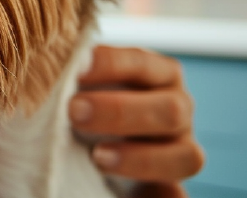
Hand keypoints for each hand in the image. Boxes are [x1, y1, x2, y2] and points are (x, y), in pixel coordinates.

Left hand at [70, 46, 203, 197]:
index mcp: (160, 74)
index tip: (76, 68)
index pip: (142, 64)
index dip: (111, 64)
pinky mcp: (172, 185)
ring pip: (186, 157)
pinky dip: (166, 196)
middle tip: (74, 111)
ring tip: (98, 157)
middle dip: (120, 111)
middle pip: (170, 110)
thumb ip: (80, 75)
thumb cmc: (89, 100)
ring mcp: (182, 148)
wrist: (102, 146)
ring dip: (140, 158)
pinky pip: (178, 195)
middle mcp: (178, 109)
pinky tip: (138, 194)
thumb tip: (60, 63)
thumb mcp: (88, 83)